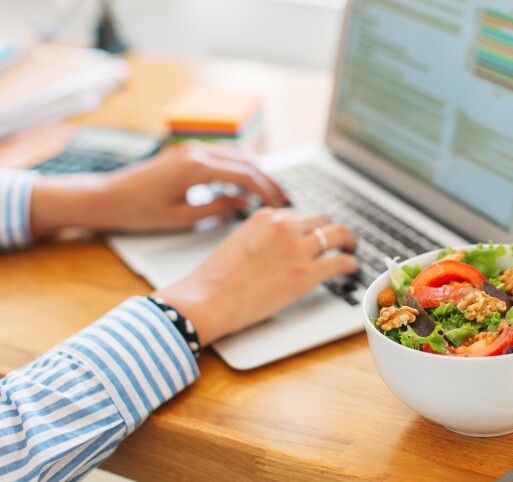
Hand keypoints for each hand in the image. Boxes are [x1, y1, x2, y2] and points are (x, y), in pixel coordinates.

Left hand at [30, 142, 288, 236]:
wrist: (104, 197)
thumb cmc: (137, 211)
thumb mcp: (181, 218)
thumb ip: (217, 209)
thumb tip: (243, 202)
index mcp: (197, 167)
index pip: (245, 174)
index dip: (267, 190)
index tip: (281, 205)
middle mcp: (197, 151)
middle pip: (246, 160)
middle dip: (267, 179)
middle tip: (284, 198)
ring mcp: (191, 149)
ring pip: (236, 154)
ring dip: (256, 170)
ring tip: (269, 191)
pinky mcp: (186, 153)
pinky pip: (223, 155)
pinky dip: (239, 166)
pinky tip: (244, 183)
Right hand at [152, 208, 357, 345]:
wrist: (207, 300)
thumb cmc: (214, 280)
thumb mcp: (236, 242)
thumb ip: (259, 236)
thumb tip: (275, 244)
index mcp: (265, 217)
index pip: (298, 215)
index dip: (309, 227)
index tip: (314, 235)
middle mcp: (283, 227)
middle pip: (322, 220)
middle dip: (332, 229)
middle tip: (339, 240)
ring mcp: (296, 249)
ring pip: (338, 233)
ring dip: (348, 241)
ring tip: (350, 249)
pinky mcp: (305, 273)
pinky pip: (340, 261)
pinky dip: (350, 263)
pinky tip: (350, 269)